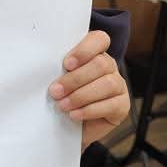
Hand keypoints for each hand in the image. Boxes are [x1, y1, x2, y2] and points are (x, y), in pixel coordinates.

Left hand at [48, 31, 129, 150]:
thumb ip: (56, 68)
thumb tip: (44, 66)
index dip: (84, 50)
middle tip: (55, 91)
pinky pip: (111, 105)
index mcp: (93, 53)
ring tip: (63, 105)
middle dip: (75, 79)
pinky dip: (89, 110)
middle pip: (100, 64)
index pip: (99, 39)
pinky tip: (74, 114)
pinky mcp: (122, 106)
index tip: (66, 64)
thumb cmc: (59, 97)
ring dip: (81, 96)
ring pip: (107, 84)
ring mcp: (119, 85)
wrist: (64, 126)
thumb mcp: (56, 79)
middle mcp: (109, 66)